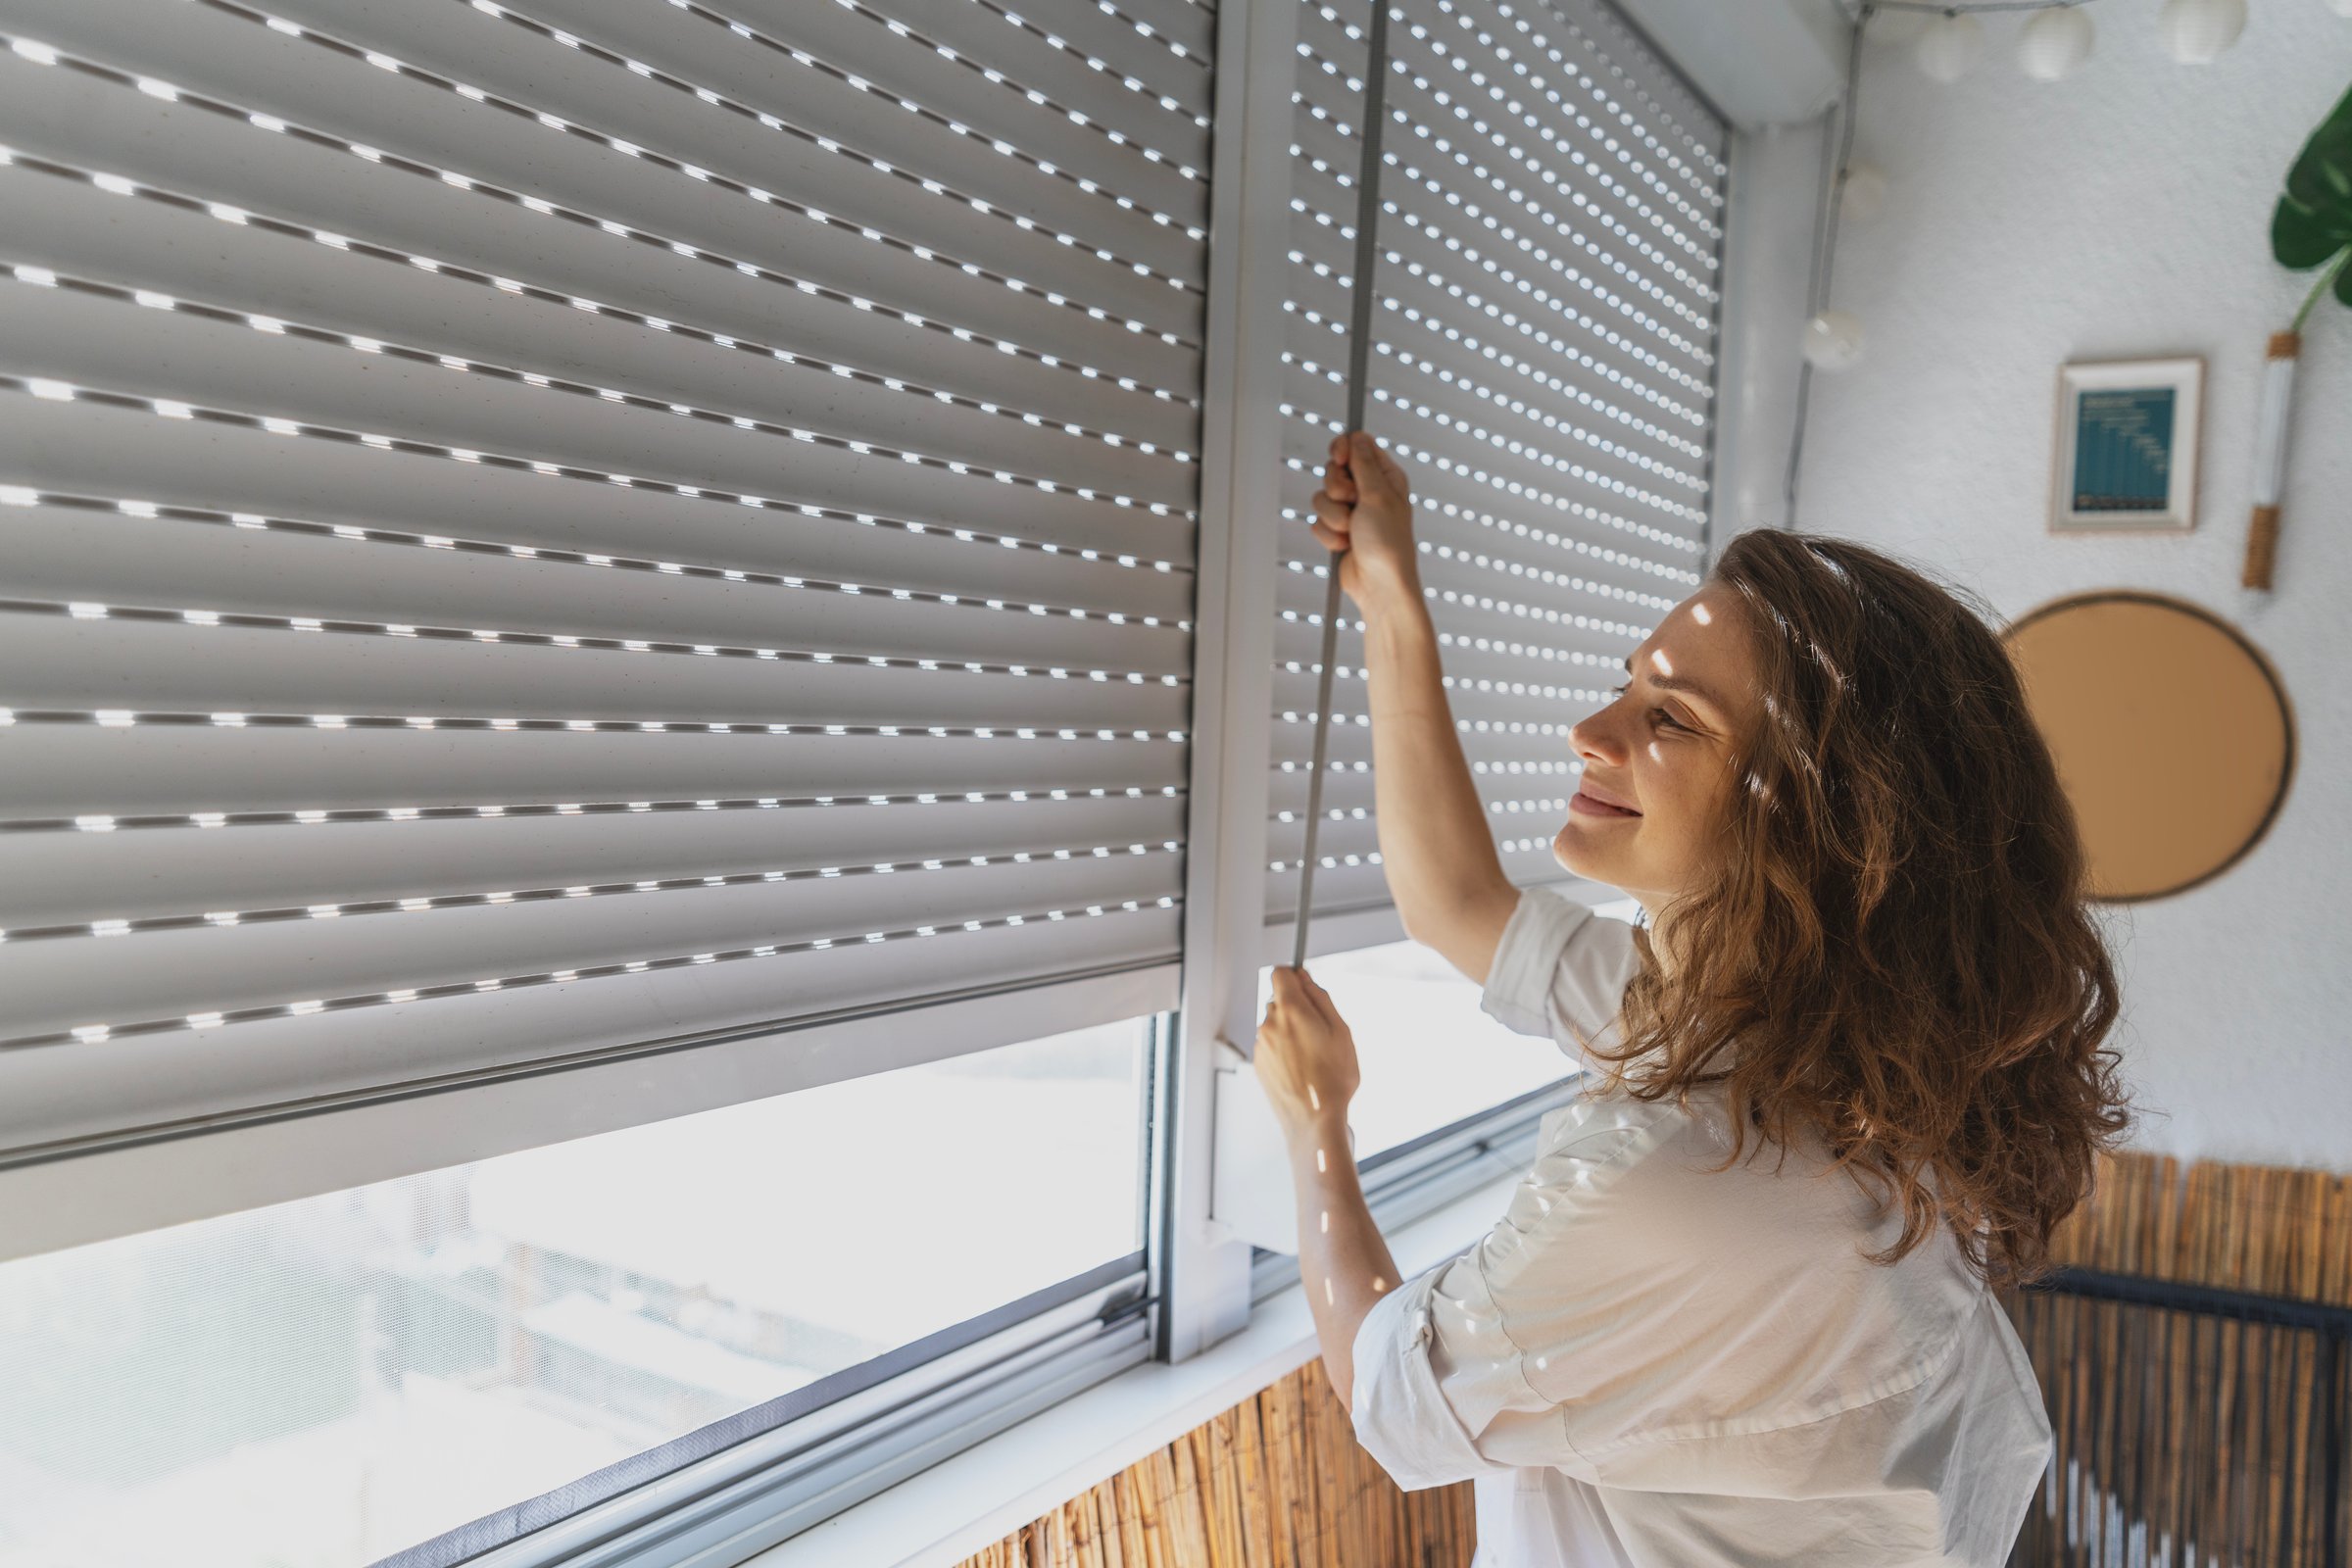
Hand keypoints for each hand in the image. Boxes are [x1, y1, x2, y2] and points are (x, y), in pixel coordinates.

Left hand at [1252, 967, 1360, 1137]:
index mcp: (1290, 1011)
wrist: (1315, 1120)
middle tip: (1320, 1031)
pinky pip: (1271, 1045)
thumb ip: (1321, 998)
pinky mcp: (1259, 1064)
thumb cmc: (1333, 1079)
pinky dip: (1285, 1050)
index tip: (1307, 987)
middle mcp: (1269, 1025)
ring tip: (1314, 1056)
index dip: (1295, 976)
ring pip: (1276, 1024)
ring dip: (1291, 1031)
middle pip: (1279, 1000)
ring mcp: (1261, 1045)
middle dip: (1298, 1007)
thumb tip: (1306, 979)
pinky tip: (1302, 1068)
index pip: (1280, 973)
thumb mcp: (1341, 1030)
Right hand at [1309, 432, 1421, 613]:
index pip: (1357, 446)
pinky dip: (1329, 535)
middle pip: (1333, 471)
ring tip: (1351, 531)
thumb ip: (1364, 464)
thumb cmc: (1389, 545)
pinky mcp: (1337, 530)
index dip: (1343, 449)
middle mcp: (1367, 492)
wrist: (1379, 585)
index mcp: (1385, 477)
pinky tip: (1346, 545)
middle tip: (1353, 504)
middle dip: (1337, 491)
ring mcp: (1351, 512)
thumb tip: (1357, 437)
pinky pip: (1317, 521)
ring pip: (1321, 498)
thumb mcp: (1378, 496)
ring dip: (1333, 517)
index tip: (1339, 458)